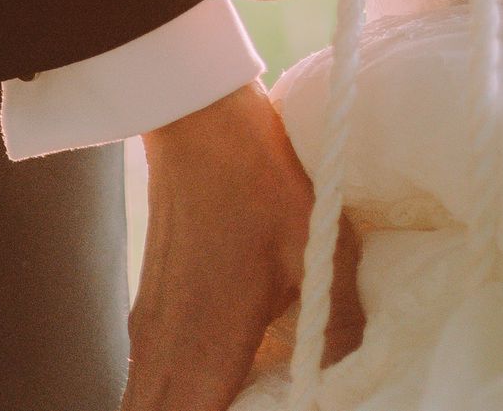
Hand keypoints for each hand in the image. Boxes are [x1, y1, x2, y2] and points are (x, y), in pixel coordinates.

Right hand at [124, 82, 313, 410]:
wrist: (197, 120)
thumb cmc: (256, 180)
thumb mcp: (312, 247)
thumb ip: (338, 319)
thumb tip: (358, 370)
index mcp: (205, 352)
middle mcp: (163, 353)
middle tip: (247, 409)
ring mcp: (147, 332)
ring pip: (143, 406)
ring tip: (232, 400)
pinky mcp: (146, 311)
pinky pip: (144, 379)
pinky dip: (168, 395)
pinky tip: (212, 381)